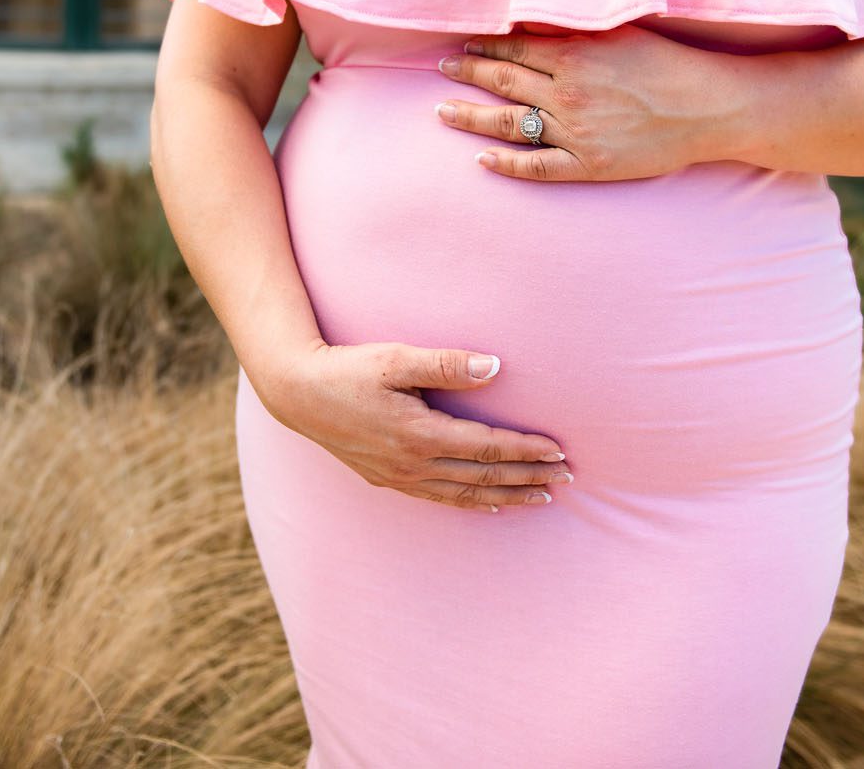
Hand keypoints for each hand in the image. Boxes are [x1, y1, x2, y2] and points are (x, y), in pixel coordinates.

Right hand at [257, 342, 572, 512]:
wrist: (296, 393)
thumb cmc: (348, 369)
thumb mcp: (396, 358)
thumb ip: (447, 363)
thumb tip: (496, 367)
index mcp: (420, 435)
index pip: (488, 447)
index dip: (527, 451)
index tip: (560, 451)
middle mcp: (413, 464)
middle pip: (484, 477)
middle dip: (529, 477)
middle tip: (568, 478)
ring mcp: (399, 477)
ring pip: (466, 495)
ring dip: (508, 496)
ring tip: (542, 497)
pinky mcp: (386, 479)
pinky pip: (440, 499)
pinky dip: (471, 503)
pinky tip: (490, 505)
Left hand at [434, 24, 721, 180]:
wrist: (710, 108)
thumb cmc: (672, 64)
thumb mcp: (622, 34)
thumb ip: (575, 31)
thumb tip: (532, 26)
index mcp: (575, 57)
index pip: (515, 51)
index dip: (484, 49)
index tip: (463, 46)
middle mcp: (568, 95)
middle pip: (504, 83)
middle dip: (467, 75)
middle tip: (442, 70)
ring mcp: (576, 133)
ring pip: (510, 124)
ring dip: (472, 117)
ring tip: (444, 112)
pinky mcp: (589, 165)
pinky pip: (538, 167)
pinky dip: (507, 165)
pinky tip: (482, 161)